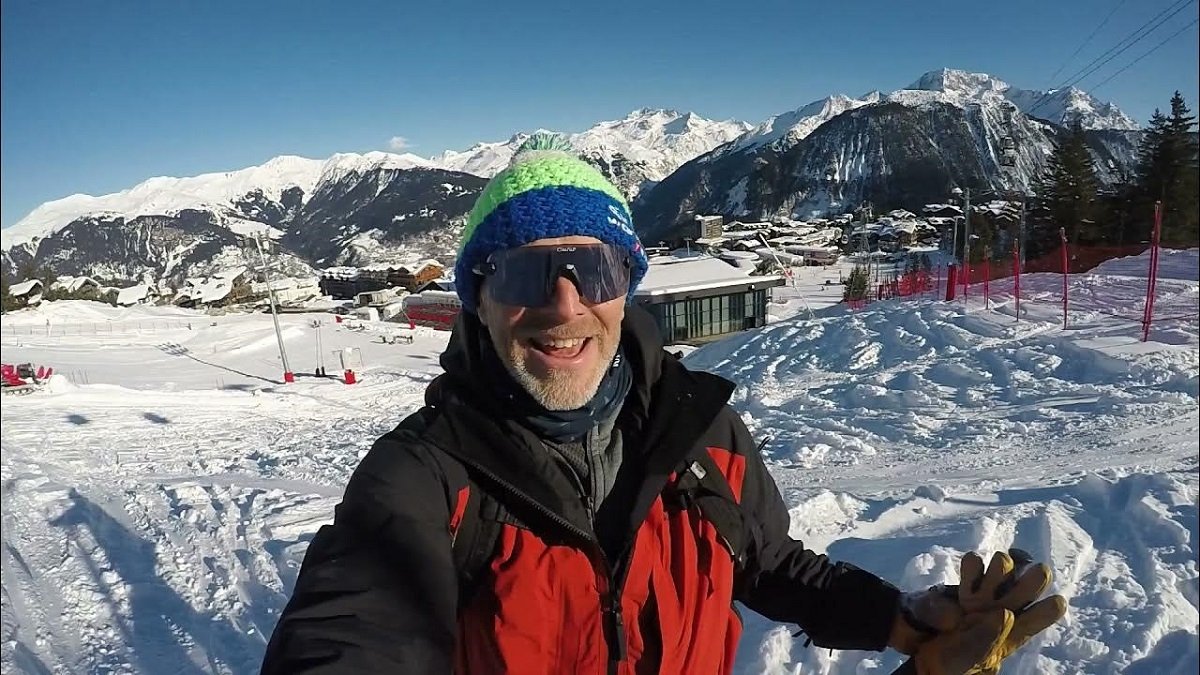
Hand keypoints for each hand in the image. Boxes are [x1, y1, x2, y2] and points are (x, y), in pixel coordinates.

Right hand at [908, 549, 1067, 674]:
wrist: (920, 654)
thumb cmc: (955, 663)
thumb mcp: (973, 658)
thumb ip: (988, 638)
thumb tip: (1005, 614)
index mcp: (1016, 631)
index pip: (1045, 613)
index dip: (1051, 605)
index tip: (1054, 601)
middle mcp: (1004, 608)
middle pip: (1032, 581)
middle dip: (1032, 578)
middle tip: (1026, 580)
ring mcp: (983, 596)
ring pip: (1004, 566)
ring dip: (1001, 567)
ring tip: (987, 585)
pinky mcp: (963, 587)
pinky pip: (973, 564)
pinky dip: (972, 566)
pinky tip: (968, 580)